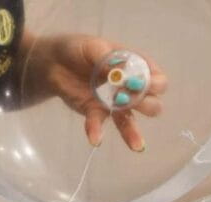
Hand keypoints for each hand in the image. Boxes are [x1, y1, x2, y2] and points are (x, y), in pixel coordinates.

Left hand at [20, 33, 166, 150]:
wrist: (53, 62)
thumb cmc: (78, 49)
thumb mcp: (92, 46)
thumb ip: (107, 59)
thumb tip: (121, 71)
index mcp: (135, 66)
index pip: (157, 78)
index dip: (156, 84)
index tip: (146, 85)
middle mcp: (129, 88)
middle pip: (151, 102)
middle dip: (147, 104)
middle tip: (133, 101)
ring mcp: (113, 103)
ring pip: (129, 122)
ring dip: (133, 132)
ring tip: (136, 145)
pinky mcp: (95, 113)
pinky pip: (98, 125)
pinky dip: (97, 132)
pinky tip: (95, 140)